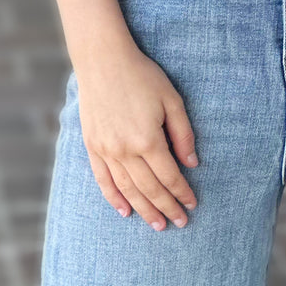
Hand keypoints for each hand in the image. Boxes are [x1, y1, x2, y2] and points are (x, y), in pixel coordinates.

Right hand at [76, 41, 199, 230]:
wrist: (103, 61)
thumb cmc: (142, 76)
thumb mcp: (171, 99)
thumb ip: (183, 134)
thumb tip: (192, 164)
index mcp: (148, 140)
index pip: (170, 177)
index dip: (182, 193)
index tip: (192, 205)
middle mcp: (125, 151)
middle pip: (150, 189)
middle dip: (167, 208)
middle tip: (180, 223)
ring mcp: (106, 151)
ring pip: (128, 190)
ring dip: (144, 210)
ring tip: (157, 224)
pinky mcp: (92, 147)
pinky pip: (103, 180)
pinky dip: (114, 199)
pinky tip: (125, 211)